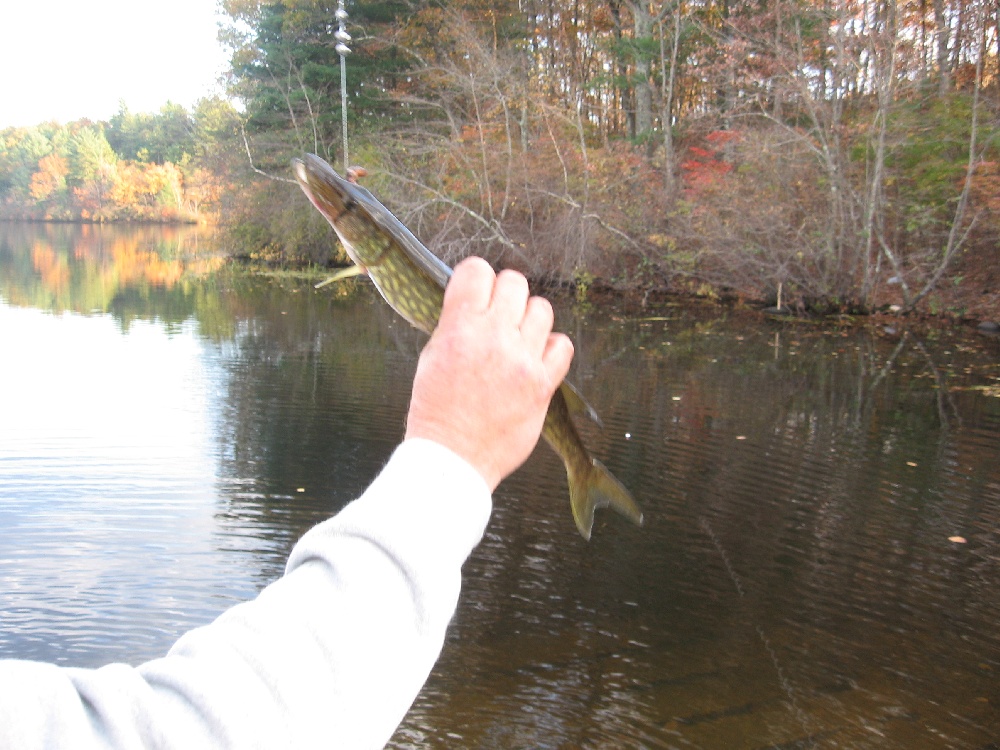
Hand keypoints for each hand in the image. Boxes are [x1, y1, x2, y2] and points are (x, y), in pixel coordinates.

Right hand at [405, 257, 573, 490]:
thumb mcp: (432, 357)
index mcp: (459, 328)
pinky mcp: (543, 385)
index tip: (475, 291)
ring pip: (542, 308)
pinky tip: (536, 358)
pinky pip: (563, 345)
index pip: (476, 270)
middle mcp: (493, 338)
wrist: (453, 458)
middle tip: (498, 315)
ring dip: (529, 319)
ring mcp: (522, 361)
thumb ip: (455, 324)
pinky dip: (551, 347)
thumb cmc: (436, 410)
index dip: (475, 277)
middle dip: (505, 294)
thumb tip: (476, 302)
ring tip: (517, 338)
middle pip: (514, 283)